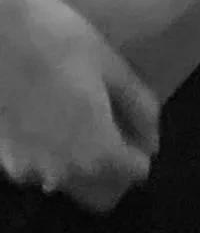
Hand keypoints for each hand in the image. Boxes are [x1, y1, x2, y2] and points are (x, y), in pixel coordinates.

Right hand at [0, 0, 159, 213]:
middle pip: (99, 192)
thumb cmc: (62, 40)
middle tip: (115, 127)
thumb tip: (152, 141)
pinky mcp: (3, 157)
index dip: (141, 150)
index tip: (136, 124)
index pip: (134, 174)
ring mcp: (26, 169)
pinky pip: (37, 167)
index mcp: (96, 153)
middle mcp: (60, 174)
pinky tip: (50, 113)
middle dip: (113, 170)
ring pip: (66, 183)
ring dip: (80, 163)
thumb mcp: (114, 68)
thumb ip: (141, 109)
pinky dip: (50, 153)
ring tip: (80, 114)